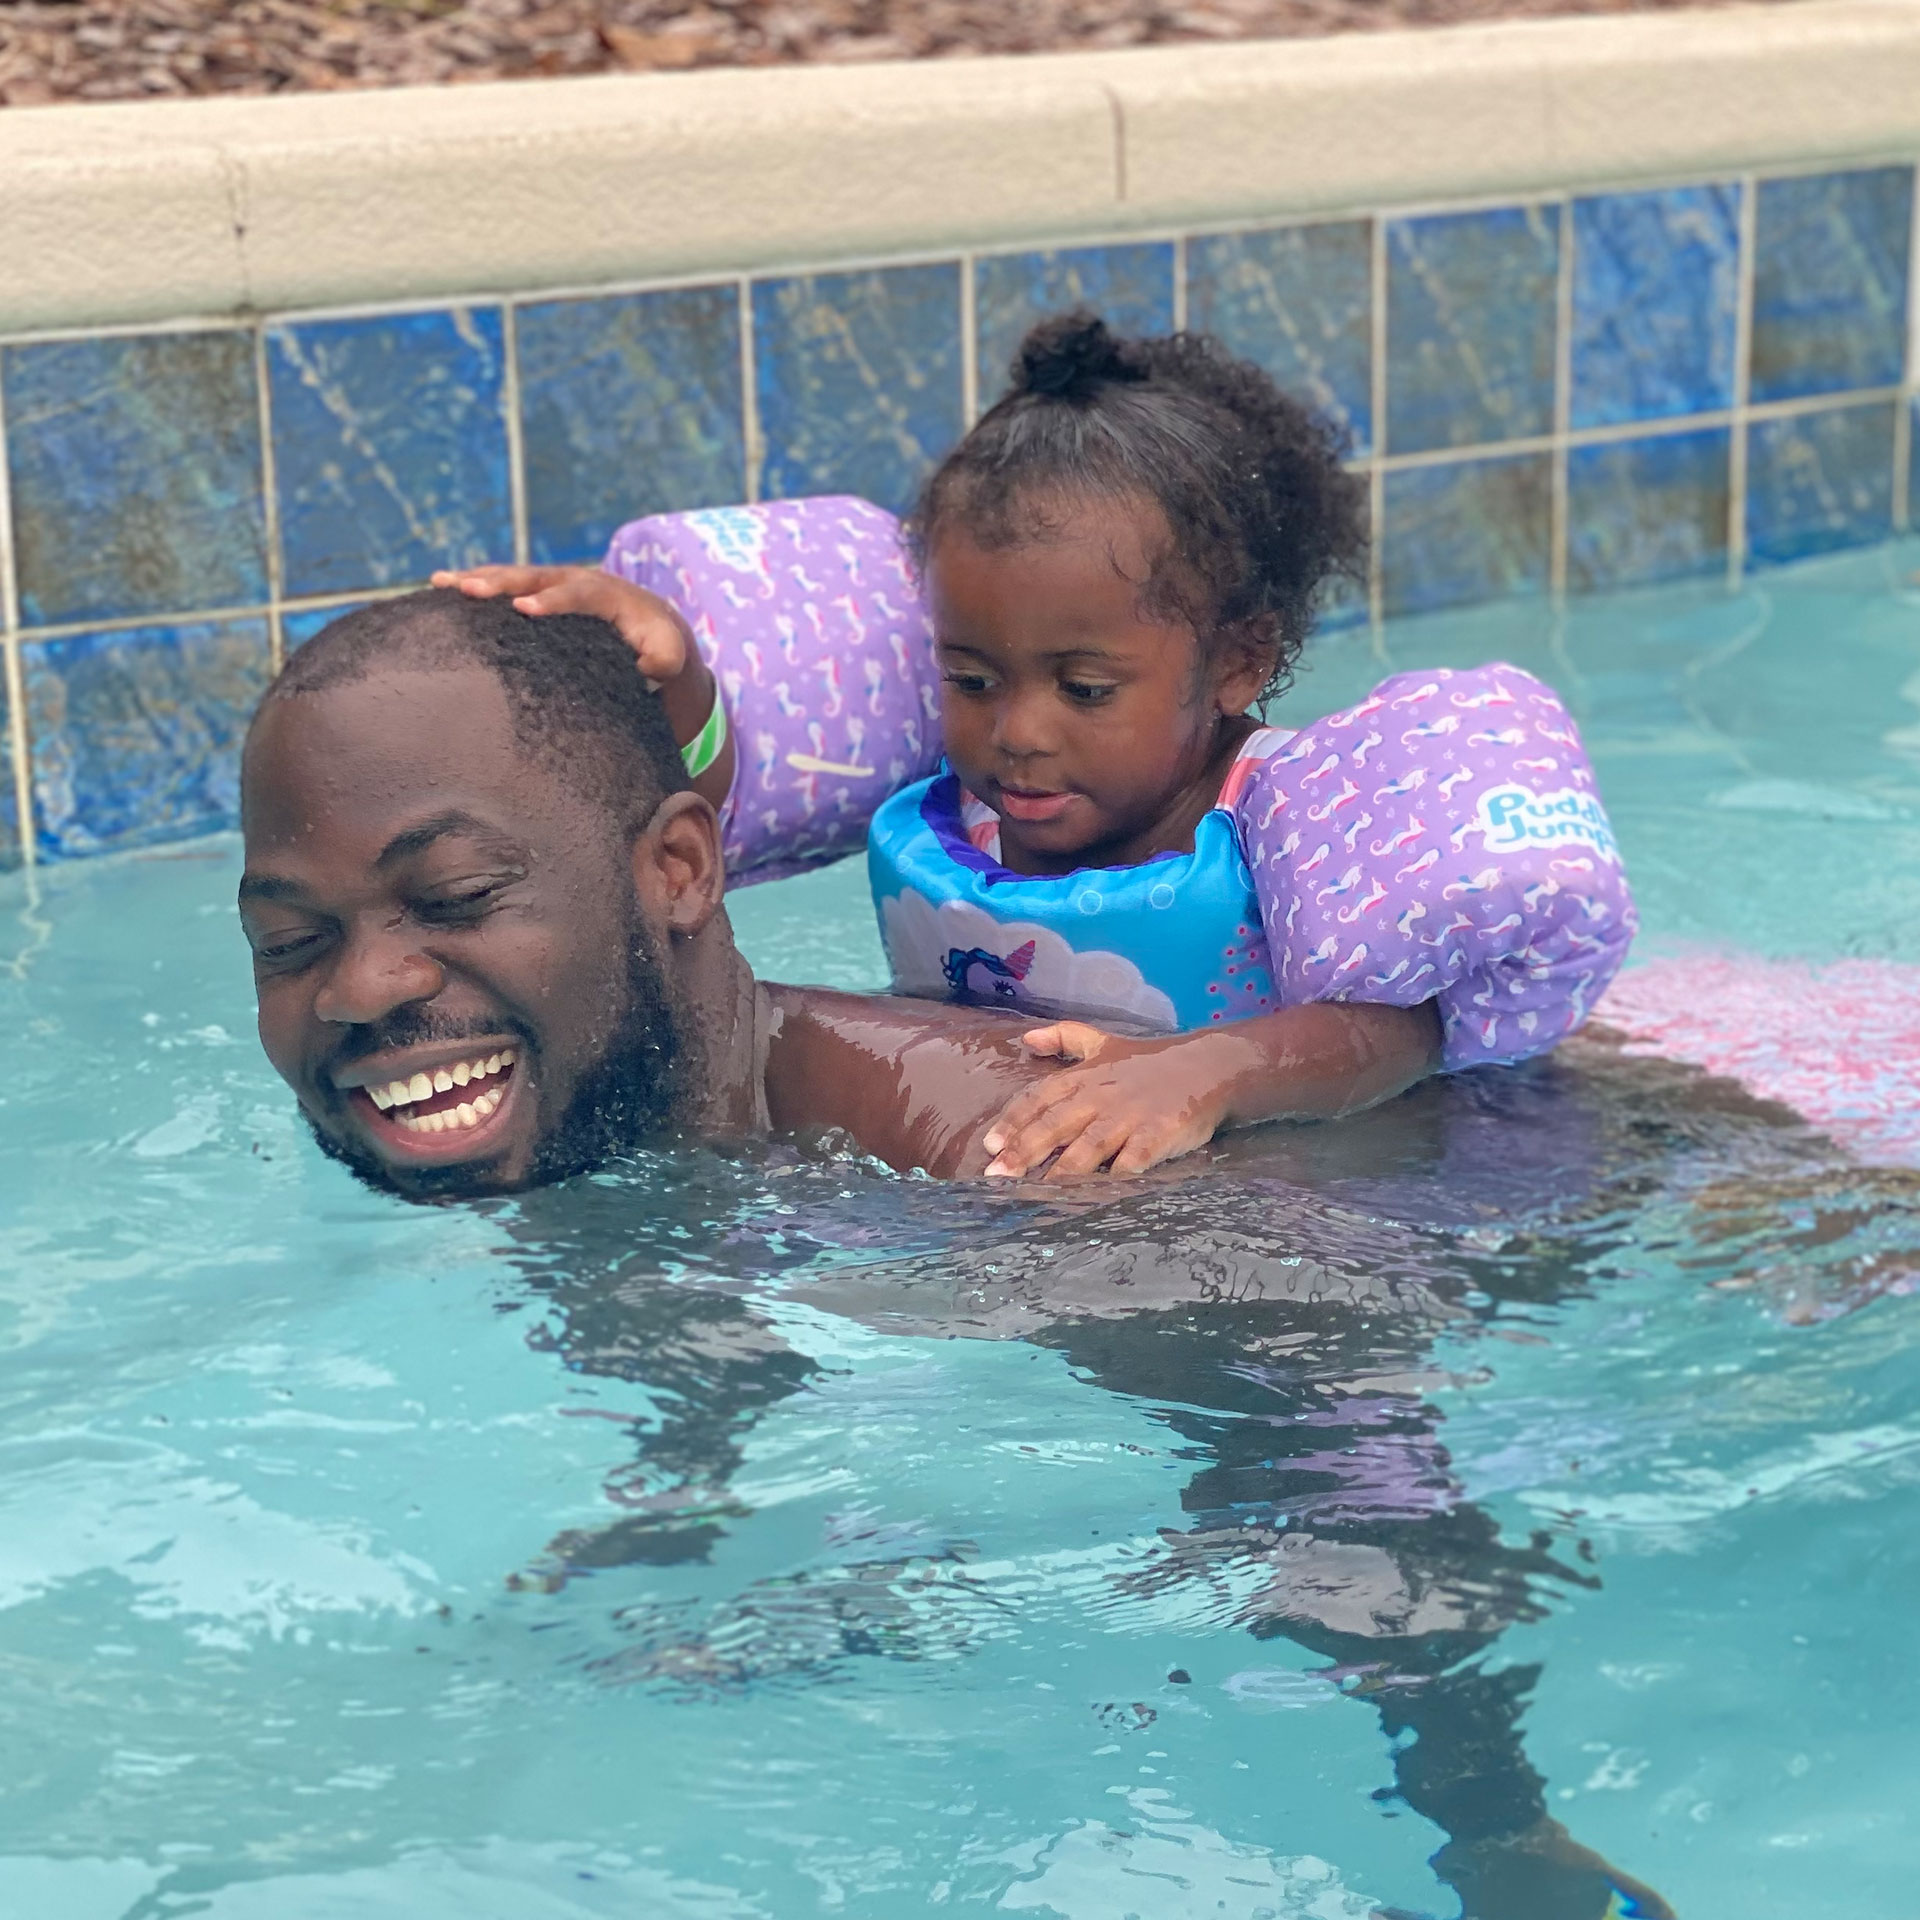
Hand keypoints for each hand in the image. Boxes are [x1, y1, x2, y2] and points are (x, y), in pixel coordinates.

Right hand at [430, 563, 695, 687]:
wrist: (650, 624)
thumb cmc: (658, 644)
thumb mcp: (669, 654)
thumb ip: (663, 658)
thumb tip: (646, 666)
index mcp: (605, 594)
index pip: (576, 594)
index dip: (552, 601)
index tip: (524, 610)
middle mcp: (573, 580)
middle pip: (534, 578)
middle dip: (502, 583)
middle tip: (469, 590)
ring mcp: (552, 583)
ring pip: (512, 577)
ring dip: (477, 578)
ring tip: (441, 582)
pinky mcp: (536, 593)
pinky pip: (502, 586)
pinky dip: (473, 584)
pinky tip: (437, 589)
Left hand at [981, 1022, 1230, 1179]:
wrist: (1208, 1067)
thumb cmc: (1150, 1062)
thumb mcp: (1104, 1043)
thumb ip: (1066, 1039)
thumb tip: (1027, 1039)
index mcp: (1084, 1077)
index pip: (1038, 1097)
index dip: (1012, 1121)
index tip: (990, 1145)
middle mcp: (1101, 1096)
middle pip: (1055, 1124)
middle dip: (1024, 1151)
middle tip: (997, 1176)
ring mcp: (1130, 1116)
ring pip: (1089, 1145)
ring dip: (1061, 1170)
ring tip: (1036, 1191)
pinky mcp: (1158, 1134)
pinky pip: (1134, 1159)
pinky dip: (1116, 1176)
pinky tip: (1098, 1194)